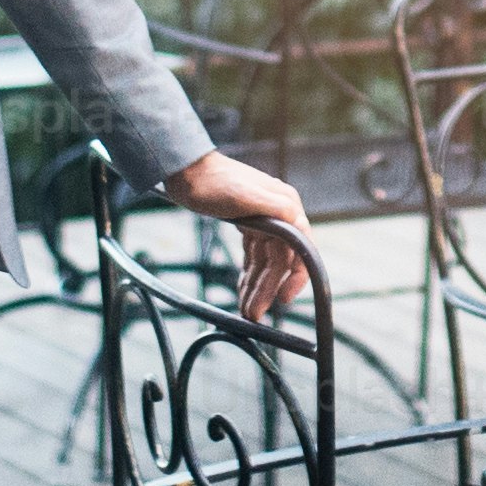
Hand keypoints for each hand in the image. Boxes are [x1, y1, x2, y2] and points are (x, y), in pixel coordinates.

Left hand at [163, 150, 317, 317]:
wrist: (186, 171)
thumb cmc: (214, 182)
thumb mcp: (244, 195)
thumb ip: (275, 208)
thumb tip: (299, 222)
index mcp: (285, 207)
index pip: (298, 250)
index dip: (295, 277)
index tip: (283, 299)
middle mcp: (279, 215)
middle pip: (279, 261)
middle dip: (267, 289)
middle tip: (253, 315)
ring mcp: (263, 220)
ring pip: (265, 262)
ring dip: (257, 287)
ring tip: (246, 312)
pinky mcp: (247, 224)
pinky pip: (253, 256)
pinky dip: (248, 275)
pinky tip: (242, 291)